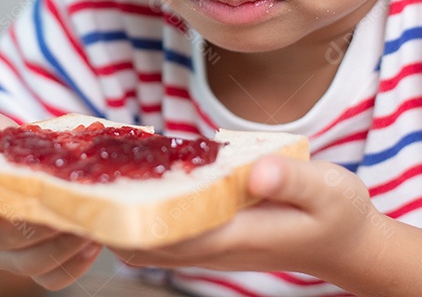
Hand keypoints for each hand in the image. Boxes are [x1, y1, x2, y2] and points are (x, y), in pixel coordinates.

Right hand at [0, 109, 102, 289]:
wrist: (34, 168)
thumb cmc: (3, 148)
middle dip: (31, 222)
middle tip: (63, 200)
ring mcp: (7, 257)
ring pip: (30, 263)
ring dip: (61, 242)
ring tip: (87, 217)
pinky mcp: (37, 269)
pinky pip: (55, 278)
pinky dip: (77, 261)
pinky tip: (93, 238)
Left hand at [112, 156, 386, 279]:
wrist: (348, 243)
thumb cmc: (339, 213)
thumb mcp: (329, 189)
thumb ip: (292, 178)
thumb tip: (255, 171)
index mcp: (236, 235)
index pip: (167, 233)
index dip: (126, 217)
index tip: (92, 192)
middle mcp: (214, 249)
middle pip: (144, 243)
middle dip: (108, 219)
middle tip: (74, 180)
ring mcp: (209, 249)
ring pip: (147, 244)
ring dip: (118, 218)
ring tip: (87, 179)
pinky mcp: (210, 240)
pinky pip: (162, 235)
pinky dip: (137, 216)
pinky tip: (123, 185)